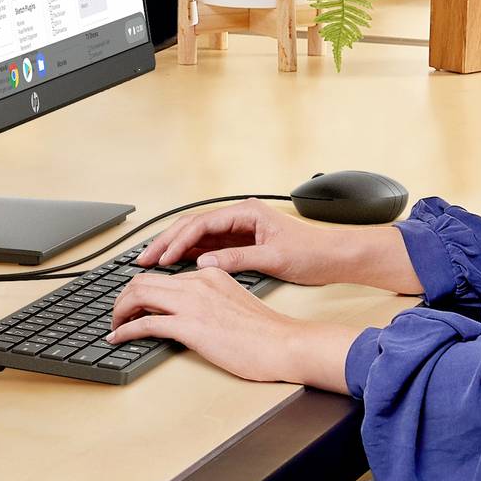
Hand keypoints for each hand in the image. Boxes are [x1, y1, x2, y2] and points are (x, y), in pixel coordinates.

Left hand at [109, 268, 359, 389]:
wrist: (284, 344)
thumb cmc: (267, 333)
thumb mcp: (236, 303)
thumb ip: (213, 299)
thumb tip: (193, 312)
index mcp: (210, 275)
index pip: (164, 274)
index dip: (141, 287)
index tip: (132, 301)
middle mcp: (198, 282)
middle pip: (144, 279)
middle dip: (123, 297)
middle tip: (117, 314)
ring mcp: (193, 303)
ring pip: (138, 295)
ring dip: (119, 310)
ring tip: (114, 325)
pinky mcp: (190, 326)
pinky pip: (144, 323)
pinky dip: (125, 330)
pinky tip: (117, 337)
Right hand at [137, 199, 416, 290]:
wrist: (337, 256)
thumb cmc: (313, 252)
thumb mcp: (274, 258)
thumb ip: (237, 259)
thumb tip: (204, 262)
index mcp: (246, 212)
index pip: (201, 223)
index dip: (177, 241)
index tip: (160, 258)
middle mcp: (241, 216)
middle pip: (193, 226)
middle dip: (166, 243)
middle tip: (143, 260)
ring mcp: (241, 229)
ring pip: (198, 236)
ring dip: (175, 249)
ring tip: (152, 264)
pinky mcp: (244, 242)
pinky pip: (210, 246)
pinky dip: (191, 256)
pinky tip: (176, 267)